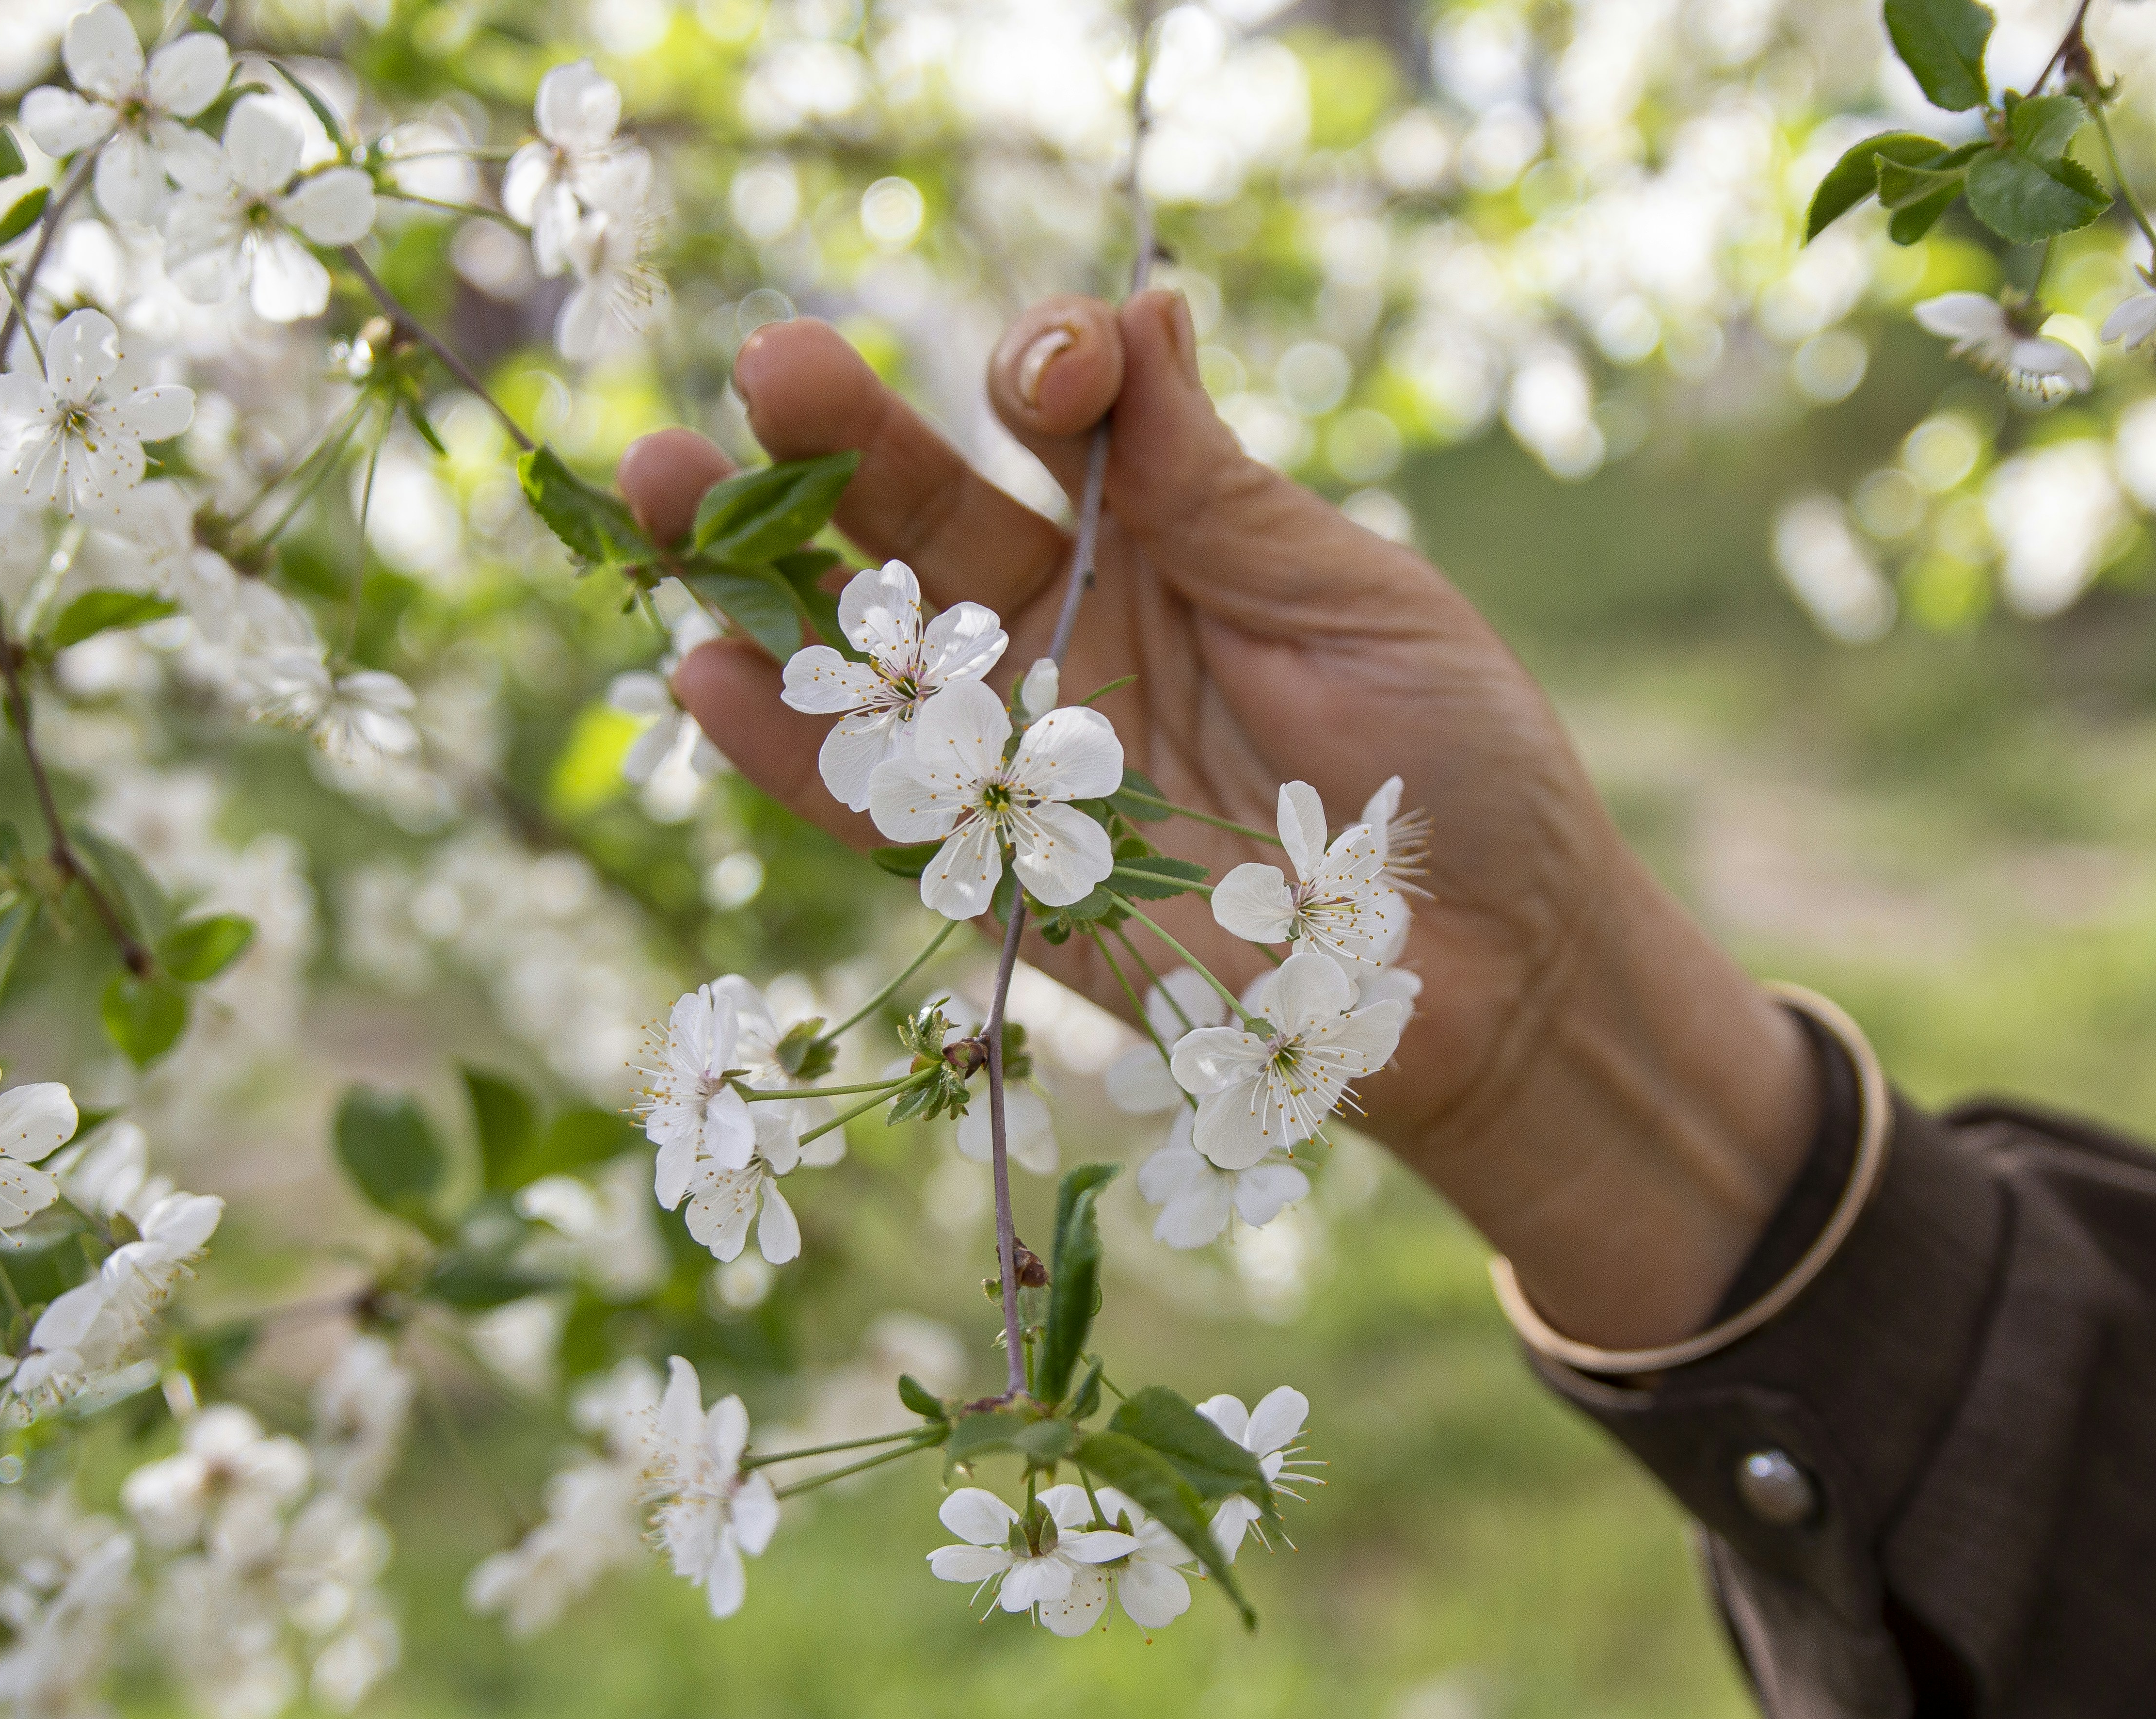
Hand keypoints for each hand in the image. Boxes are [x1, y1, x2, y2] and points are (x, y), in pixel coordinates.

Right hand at [620, 290, 1817, 1348]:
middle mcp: (1078, 629)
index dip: (1041, 375)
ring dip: (763, 577)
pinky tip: (709, 676)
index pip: (1058, 426)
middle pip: (929, 519)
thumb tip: (1141, 306)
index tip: (1055, 376)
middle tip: (764, 368)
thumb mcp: (1349, 597)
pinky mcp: (1006, 877)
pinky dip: (793, 752)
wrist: (1496, 975)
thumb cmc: (1455, 770)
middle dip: (838, 441)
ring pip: (871, 651)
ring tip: (659, 492)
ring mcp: (1029, 754)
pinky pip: (878, 808)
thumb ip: (1218, 481)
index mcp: (1169, 537)